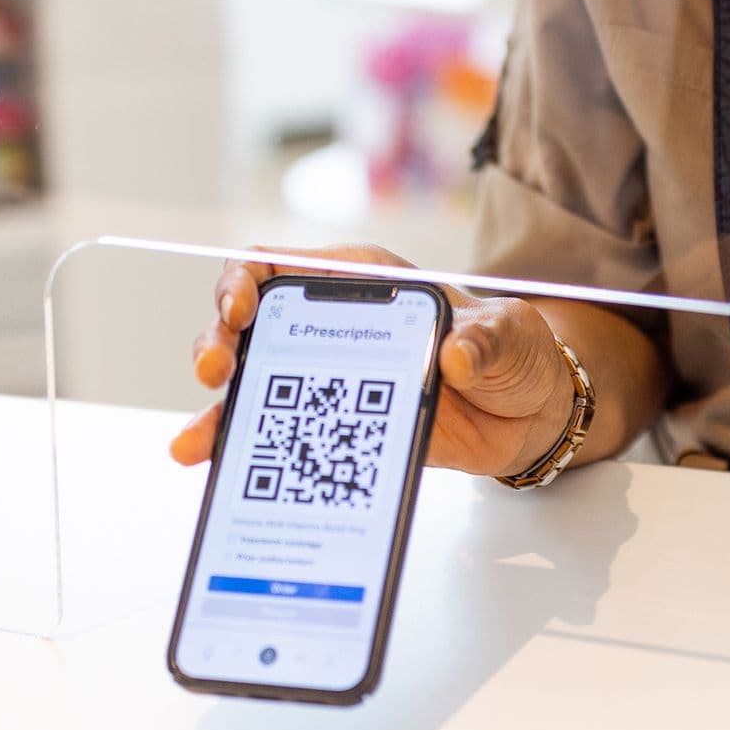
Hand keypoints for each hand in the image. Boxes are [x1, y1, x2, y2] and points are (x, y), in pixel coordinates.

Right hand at [166, 244, 578, 480]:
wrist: (531, 412)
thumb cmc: (518, 352)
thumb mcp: (510, 335)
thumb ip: (486, 339)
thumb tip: (456, 357)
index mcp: (365, 282)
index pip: (282, 264)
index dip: (246, 279)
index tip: (241, 310)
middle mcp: (334, 325)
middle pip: (249, 321)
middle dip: (219, 340)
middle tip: (216, 372)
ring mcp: (330, 377)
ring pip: (254, 383)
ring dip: (220, 407)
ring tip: (198, 440)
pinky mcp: (339, 425)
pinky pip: (281, 433)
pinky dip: (246, 447)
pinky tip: (216, 465)